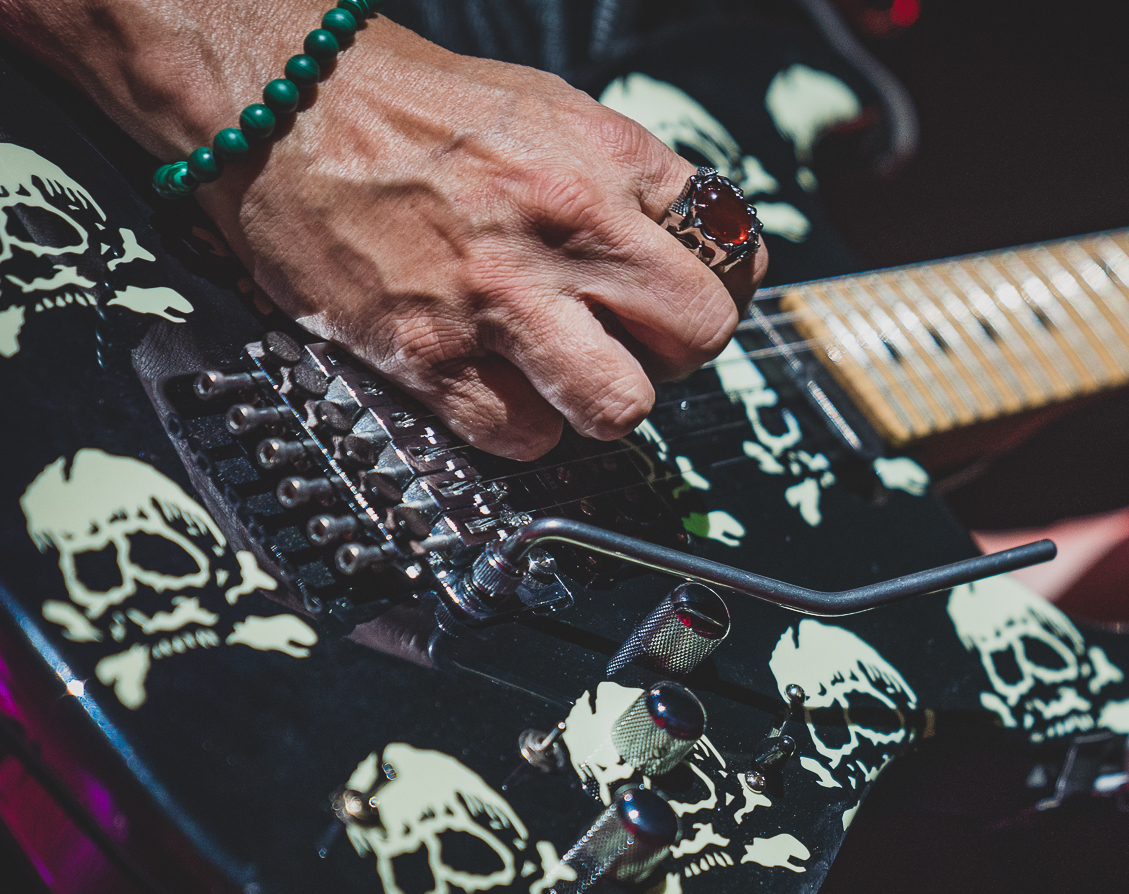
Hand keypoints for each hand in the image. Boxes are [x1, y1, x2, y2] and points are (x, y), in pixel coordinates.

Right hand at [1, 1, 764, 459]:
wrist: (287, 110)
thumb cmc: (417, 111)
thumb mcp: (554, 111)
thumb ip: (634, 180)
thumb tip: (705, 243)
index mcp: (605, 165)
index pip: (731, 257)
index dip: (721, 288)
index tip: (695, 298)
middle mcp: (565, 233)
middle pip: (698, 339)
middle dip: (679, 353)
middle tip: (641, 342)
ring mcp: (499, 302)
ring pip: (620, 407)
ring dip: (606, 400)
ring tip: (574, 373)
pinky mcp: (432, 357)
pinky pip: (524, 438)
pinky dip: (524, 426)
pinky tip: (504, 387)